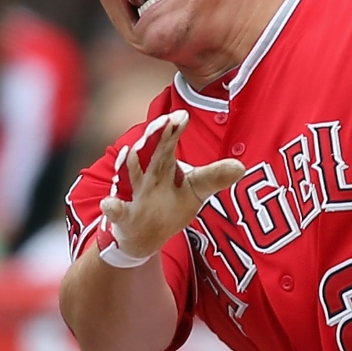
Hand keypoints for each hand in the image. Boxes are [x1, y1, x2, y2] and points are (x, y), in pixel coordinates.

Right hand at [101, 111, 242, 263]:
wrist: (143, 235)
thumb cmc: (169, 205)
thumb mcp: (195, 191)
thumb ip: (214, 176)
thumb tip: (241, 166)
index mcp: (163, 165)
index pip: (169, 144)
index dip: (174, 130)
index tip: (183, 115)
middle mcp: (146, 176)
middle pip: (150, 154)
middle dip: (155, 138)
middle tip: (163, 121)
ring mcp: (133, 195)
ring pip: (130, 177)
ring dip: (130, 165)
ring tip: (132, 151)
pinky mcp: (124, 216)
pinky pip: (117, 211)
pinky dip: (113, 207)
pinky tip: (110, 202)